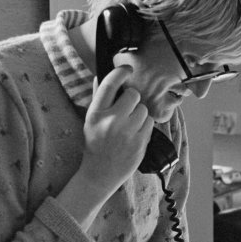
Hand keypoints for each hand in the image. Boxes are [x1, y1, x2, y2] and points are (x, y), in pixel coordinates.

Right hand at [80, 66, 153, 197]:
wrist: (100, 173)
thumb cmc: (96, 144)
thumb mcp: (90, 121)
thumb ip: (98, 99)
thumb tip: (102, 75)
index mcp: (96, 114)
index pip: (110, 84)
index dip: (120, 72)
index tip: (127, 68)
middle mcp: (111, 121)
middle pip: (133, 94)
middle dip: (132, 99)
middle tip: (126, 109)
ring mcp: (127, 132)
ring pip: (143, 109)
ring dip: (139, 114)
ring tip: (130, 125)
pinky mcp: (140, 143)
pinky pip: (149, 123)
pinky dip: (145, 126)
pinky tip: (135, 135)